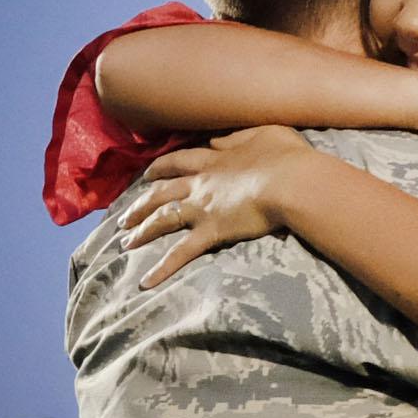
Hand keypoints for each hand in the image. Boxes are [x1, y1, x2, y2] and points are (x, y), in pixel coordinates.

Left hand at [120, 125, 318, 287]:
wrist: (292, 181)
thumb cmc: (288, 157)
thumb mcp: (264, 134)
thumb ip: (237, 137)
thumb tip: (217, 140)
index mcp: (213, 160)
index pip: (178, 162)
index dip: (160, 168)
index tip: (147, 174)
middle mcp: (200, 184)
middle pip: (160, 193)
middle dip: (140, 204)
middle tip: (124, 215)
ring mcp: (202, 209)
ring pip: (162, 220)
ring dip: (141, 231)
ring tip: (125, 242)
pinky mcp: (211, 232)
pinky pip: (180, 254)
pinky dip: (161, 270)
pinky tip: (145, 283)